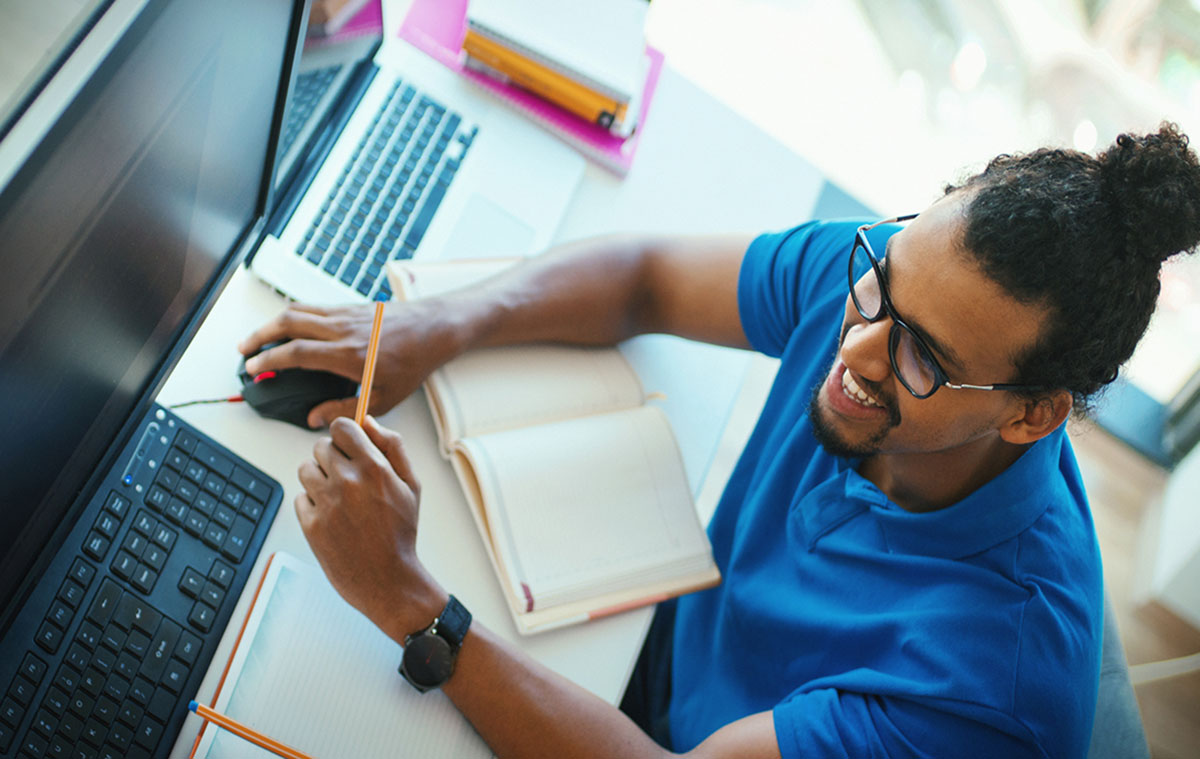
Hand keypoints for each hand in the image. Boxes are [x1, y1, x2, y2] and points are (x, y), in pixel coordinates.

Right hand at [238, 301, 460, 427]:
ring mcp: (344, 315)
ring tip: (258, 337)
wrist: (434, 329)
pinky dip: (293, 314)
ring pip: (297, 311)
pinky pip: (313, 307)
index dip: (269, 360)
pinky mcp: (349, 307)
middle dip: (260, 336)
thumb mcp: (383, 397)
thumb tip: (315, 418)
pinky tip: (288, 326)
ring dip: (272, 323)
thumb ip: (345, 409)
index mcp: (347, 355)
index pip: (295, 354)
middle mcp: (341, 330)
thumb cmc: (413, 363)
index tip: (253, 369)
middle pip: (288, 324)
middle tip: (244, 350)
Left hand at [295, 416, 445, 640]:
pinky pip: (300, 497)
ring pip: (305, 470)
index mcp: (374, 467)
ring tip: (337, 498)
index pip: (342, 426)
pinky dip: (312, 504)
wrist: (388, 580)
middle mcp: (348, 481)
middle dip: (332, 458)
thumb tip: (368, 421)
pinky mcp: (311, 524)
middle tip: (347, 478)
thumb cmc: (401, 532)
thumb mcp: (411, 485)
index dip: (344, 433)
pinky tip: (332, 517)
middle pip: (320, 446)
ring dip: (318, 478)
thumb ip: (393, 446)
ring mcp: (327, 503)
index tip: (348, 445)